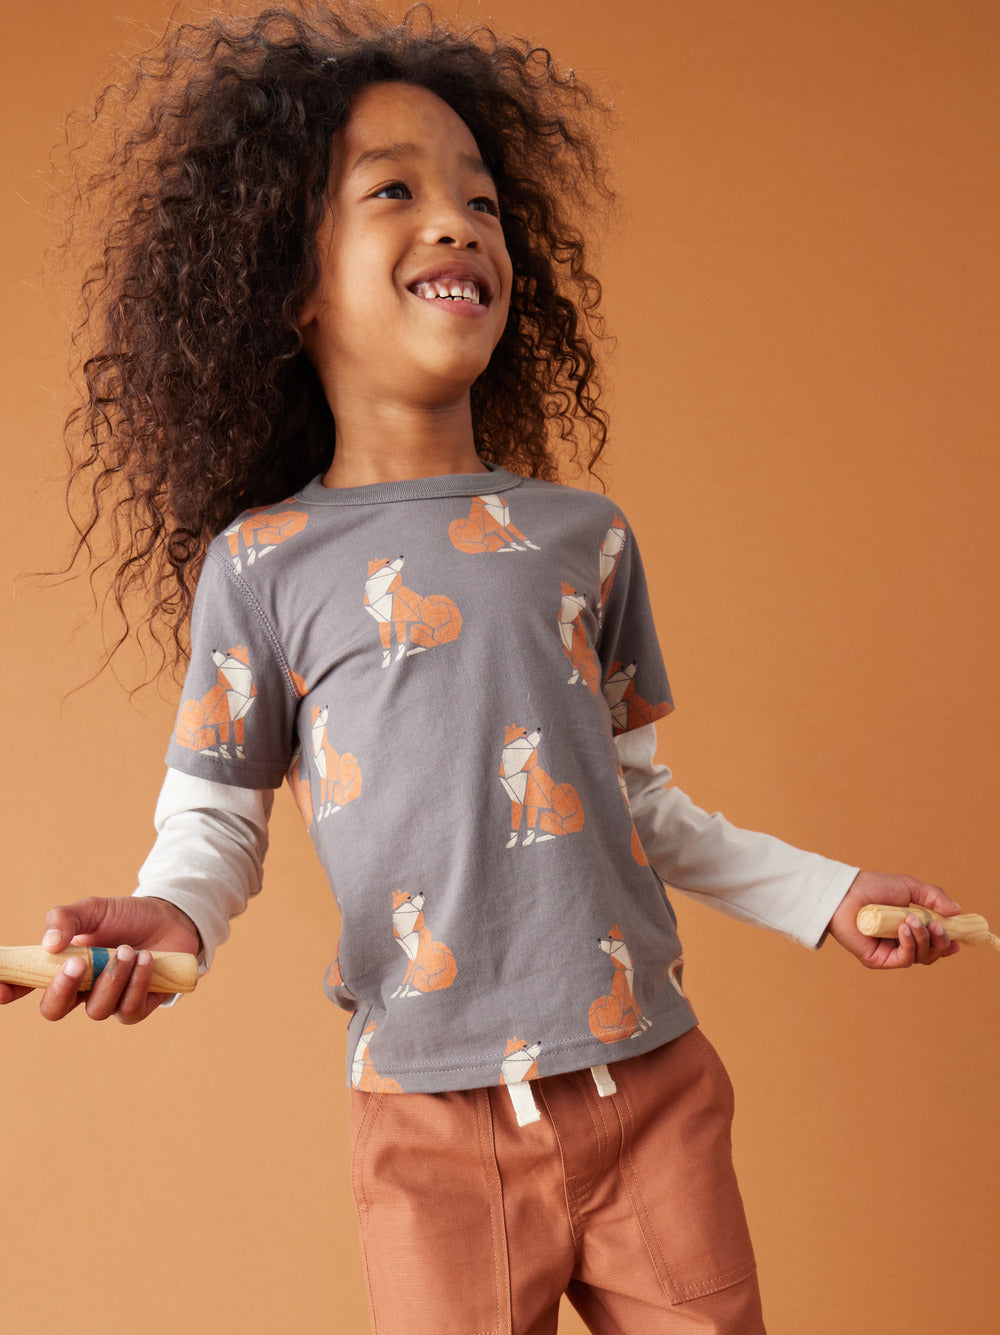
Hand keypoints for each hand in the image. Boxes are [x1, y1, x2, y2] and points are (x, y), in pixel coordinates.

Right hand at [0, 896, 200, 1023]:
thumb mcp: (93, 909)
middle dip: (62, 989)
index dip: (10, 989)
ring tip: (126, 950)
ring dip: (111, 978)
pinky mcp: (137, 1006)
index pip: (27, 984)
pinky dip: (136, 983)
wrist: (171, 918)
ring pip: (96, 1010)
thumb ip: (65, 919)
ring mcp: (108, 1001)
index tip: (2, 989)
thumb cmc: (126, 917)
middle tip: (76, 963)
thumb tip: (48, 945)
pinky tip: (146, 959)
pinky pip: (129, 1009)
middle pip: (54, 1009)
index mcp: (61, 967)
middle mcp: (81, 989)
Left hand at [828, 870, 962, 968]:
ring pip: (920, 957)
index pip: (934, 944)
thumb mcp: (910, 887)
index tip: (958, 940)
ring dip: (923, 939)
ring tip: (912, 919)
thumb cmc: (873, 887)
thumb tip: (958, 911)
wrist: (846, 891)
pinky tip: (904, 928)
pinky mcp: (877, 960)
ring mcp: (889, 952)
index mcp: (910, 928)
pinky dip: (909, 944)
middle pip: (931, 954)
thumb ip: (935, 898)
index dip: (948, 944)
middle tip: (939, 927)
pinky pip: (903, 959)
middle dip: (940, 942)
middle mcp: (900, 942)